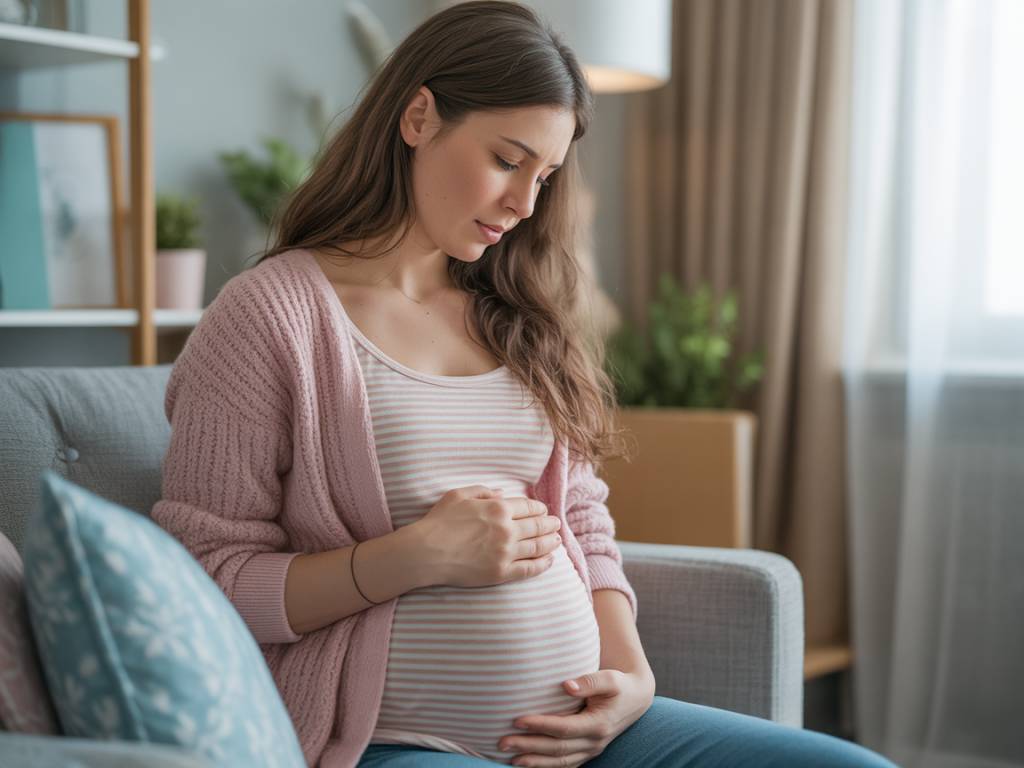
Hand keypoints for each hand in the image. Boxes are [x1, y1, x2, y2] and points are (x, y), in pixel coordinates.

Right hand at [412, 486, 561, 587]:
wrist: (425, 552)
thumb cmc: (439, 521)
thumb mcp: (458, 495)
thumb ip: (483, 491)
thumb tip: (502, 493)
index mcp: (498, 508)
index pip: (528, 507)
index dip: (540, 509)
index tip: (545, 511)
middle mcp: (506, 530)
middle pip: (537, 526)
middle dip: (550, 524)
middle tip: (557, 524)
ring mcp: (505, 553)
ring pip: (538, 547)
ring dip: (551, 542)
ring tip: (557, 540)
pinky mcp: (501, 573)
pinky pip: (529, 569)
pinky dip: (543, 564)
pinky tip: (550, 560)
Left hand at [497, 668, 655, 766]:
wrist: (635, 699)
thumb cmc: (619, 684)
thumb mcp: (610, 678)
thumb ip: (590, 681)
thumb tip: (567, 685)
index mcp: (599, 724)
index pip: (564, 728)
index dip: (540, 725)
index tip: (517, 720)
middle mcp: (594, 742)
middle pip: (556, 748)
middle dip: (528, 746)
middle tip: (503, 741)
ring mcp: (591, 750)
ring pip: (559, 762)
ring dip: (534, 761)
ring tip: (509, 758)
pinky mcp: (588, 753)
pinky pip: (565, 765)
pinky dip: (546, 767)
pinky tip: (528, 764)